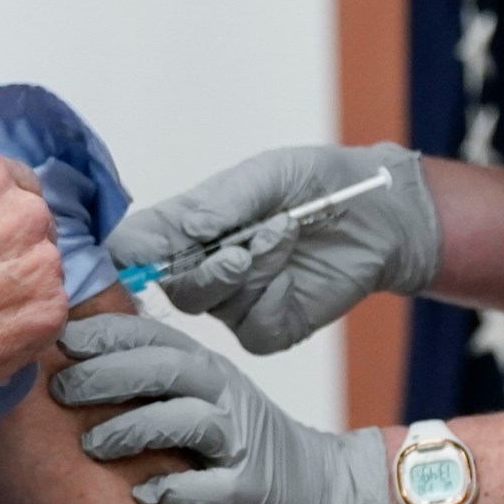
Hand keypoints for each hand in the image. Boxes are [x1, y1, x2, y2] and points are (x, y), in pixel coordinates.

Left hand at [53, 315, 390, 503]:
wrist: (324, 493)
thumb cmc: (242, 448)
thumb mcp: (203, 400)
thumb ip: (154, 382)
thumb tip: (74, 368)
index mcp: (207, 371)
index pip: (153, 337)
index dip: (107, 333)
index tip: (60, 338)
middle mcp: (224, 396)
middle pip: (164, 370)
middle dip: (107, 375)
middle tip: (59, 390)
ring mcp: (240, 442)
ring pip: (185, 420)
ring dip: (133, 428)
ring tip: (91, 445)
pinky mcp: (252, 490)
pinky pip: (212, 486)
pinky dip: (176, 488)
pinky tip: (144, 495)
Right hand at [107, 143, 438, 353]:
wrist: (380, 213)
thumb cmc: (318, 181)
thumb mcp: (269, 174)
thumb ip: (222, 202)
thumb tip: (183, 230)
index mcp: (188, 225)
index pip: (133, 248)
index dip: (124, 257)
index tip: (132, 257)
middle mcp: (202, 267)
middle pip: (171, 286)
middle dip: (208, 267)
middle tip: (243, 248)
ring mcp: (233, 302)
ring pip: (212, 304)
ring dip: (252, 269)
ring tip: (285, 235)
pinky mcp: (267, 327)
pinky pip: (251, 330)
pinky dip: (272, 298)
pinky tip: (293, 274)